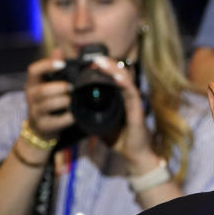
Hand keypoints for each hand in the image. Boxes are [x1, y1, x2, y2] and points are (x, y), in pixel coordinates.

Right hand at [25, 48, 74, 138]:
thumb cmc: (48, 103)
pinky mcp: (43, 126)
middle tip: (72, 87)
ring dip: (64, 101)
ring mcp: (35, 112)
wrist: (40, 130)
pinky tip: (74, 115)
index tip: (62, 65)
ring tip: (72, 100)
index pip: (33, 70)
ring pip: (48, 105)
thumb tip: (59, 50)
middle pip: (43, 90)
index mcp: (32, 84)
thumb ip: (54, 68)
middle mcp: (30, 97)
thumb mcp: (48, 85)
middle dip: (60, 87)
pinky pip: (56, 121)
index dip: (47, 65)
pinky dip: (67, 118)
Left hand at [88, 54, 161, 175]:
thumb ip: (91, 115)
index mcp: (119, 99)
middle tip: (94, 58)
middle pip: (118, 75)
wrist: (135, 156)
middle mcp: (128, 97)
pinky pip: (131, 92)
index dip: (102, 70)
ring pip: (125, 79)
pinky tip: (116, 76)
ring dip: (113, 69)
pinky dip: (124, 83)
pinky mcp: (138, 109)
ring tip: (101, 61)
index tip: (90, 64)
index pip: (112, 79)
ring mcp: (134, 102)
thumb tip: (75, 109)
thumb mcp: (99, 124)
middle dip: (107, 65)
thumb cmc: (120, 140)